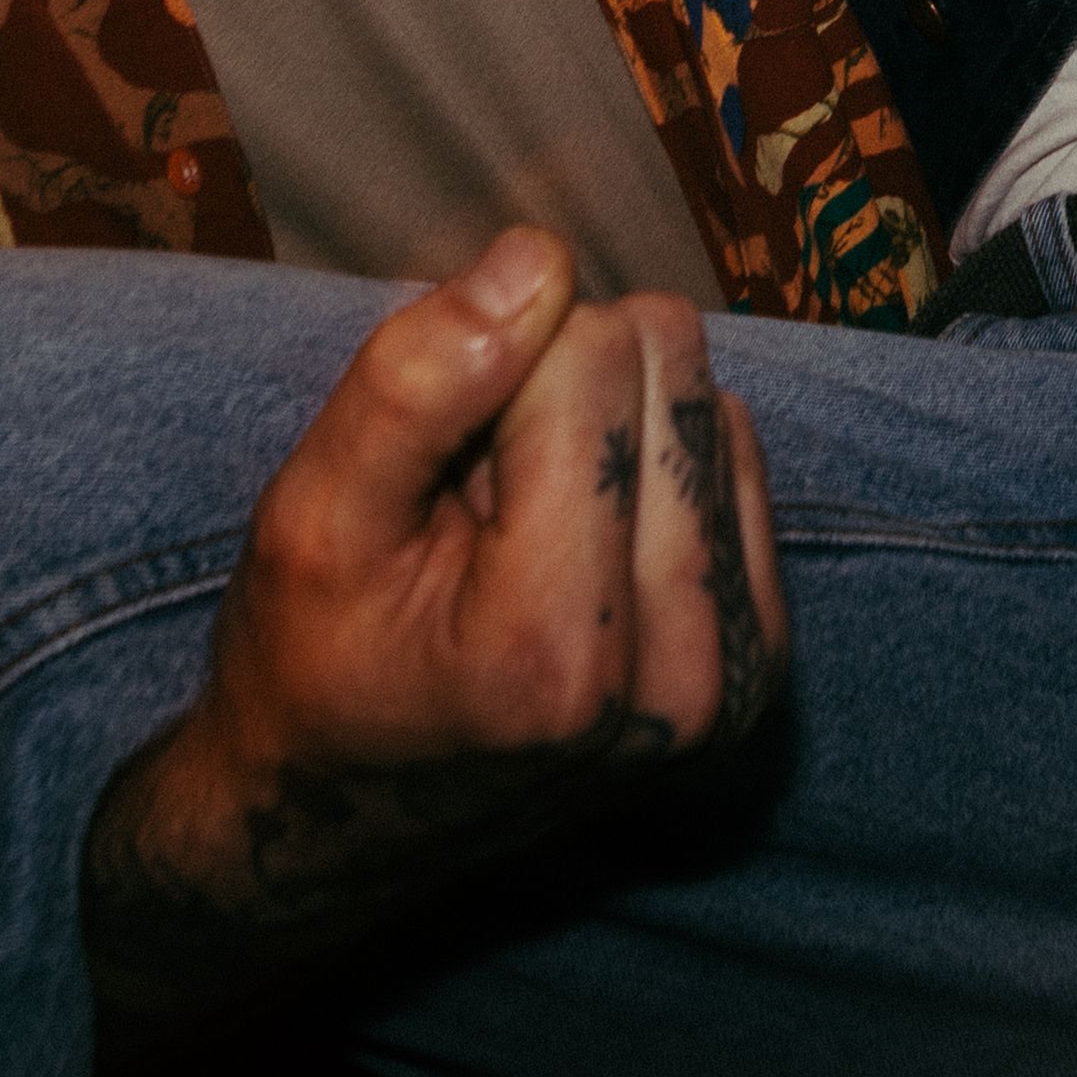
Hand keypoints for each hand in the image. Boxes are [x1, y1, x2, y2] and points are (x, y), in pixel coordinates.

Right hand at [78, 233, 789, 1028]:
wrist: (341, 821)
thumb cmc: (312, 661)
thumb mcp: (314, 517)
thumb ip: (417, 383)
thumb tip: (538, 254)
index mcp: (553, 647)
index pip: (587, 355)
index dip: (491, 369)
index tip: (437, 471)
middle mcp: (674, 673)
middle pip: (666, 364)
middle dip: (559, 393)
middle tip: (478, 504)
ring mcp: (732, 679)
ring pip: (709, 400)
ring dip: (611, 431)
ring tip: (522, 533)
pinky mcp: (763, 665)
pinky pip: (740, 458)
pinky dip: (660, 469)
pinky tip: (583, 545)